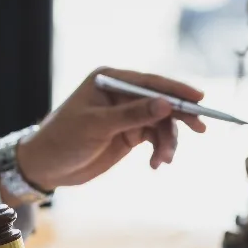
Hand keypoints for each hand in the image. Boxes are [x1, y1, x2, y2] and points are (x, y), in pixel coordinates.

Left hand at [15, 67, 206, 191]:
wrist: (46, 167)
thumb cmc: (63, 139)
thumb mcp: (97, 126)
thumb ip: (132, 115)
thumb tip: (166, 104)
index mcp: (109, 80)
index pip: (150, 82)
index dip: (176, 89)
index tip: (199, 99)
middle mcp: (121, 94)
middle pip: (161, 100)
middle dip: (180, 116)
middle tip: (201, 129)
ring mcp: (127, 114)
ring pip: (161, 123)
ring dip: (167, 142)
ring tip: (163, 160)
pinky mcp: (129, 134)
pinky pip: (155, 138)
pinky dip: (160, 151)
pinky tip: (156, 165)